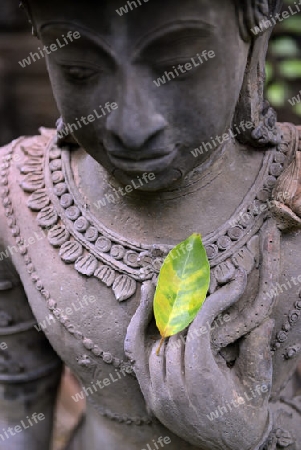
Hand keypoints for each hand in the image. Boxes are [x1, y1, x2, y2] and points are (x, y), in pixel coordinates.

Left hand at [125, 269, 273, 449]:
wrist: (230, 445)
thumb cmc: (246, 410)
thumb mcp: (256, 384)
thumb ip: (257, 353)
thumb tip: (264, 322)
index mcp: (202, 382)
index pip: (199, 329)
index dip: (212, 304)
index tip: (226, 289)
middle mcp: (175, 388)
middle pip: (175, 332)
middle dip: (189, 305)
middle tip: (197, 281)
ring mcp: (159, 393)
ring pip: (156, 341)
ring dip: (167, 315)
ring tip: (176, 289)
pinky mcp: (150, 396)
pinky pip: (136, 357)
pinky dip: (137, 329)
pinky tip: (143, 305)